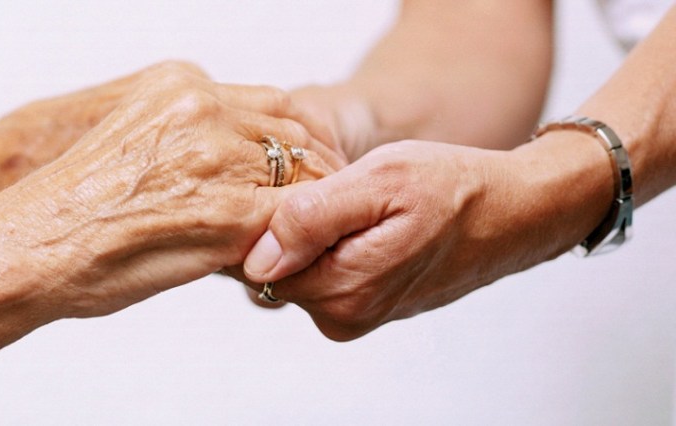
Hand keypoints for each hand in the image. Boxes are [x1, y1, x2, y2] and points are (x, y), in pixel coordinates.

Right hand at [0, 61, 338, 320]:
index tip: (313, 168)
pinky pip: (291, 218)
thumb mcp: (140, 139)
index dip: (301, 141)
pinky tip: (298, 254)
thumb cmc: (80, 207)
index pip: (275, 105)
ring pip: (302, 174)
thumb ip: (196, 139)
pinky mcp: (227, 211)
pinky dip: (302, 237)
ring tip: (317, 231)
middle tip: (330, 202)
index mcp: (183, 86)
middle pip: (296, 133)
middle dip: (319, 169)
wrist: (34, 246)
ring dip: (314, 204)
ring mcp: (218, 157)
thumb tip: (246, 168)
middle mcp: (203, 109)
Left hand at [240, 136, 613, 340]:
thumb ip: (313, 219)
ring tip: (353, 201)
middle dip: (288, 226)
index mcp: (343, 290)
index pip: (257, 264)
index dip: (265, 219)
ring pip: (300, 269)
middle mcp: (346, 314)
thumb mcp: (381, 181)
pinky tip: (363, 219)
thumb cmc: (454, 189)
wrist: (512, 213)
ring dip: (313, 233)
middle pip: (276, 269)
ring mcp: (358, 313)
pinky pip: (326, 272)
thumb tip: (259, 258)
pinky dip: (332, 244)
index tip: (297, 185)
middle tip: (331, 185)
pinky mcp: (368, 304)